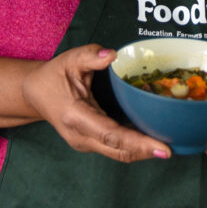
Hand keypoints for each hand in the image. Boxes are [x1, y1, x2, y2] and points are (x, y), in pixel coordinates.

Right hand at [20, 44, 171, 162]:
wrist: (35, 93)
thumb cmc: (53, 76)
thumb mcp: (69, 60)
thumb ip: (90, 55)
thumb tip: (112, 54)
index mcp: (76, 117)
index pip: (111, 134)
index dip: (138, 142)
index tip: (162, 148)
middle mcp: (80, 136)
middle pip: (119, 150)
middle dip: (146, 151)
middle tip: (171, 150)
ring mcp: (85, 143)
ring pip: (118, 153)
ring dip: (141, 151)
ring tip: (166, 145)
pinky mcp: (90, 143)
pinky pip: (115, 148)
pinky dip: (134, 146)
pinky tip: (151, 140)